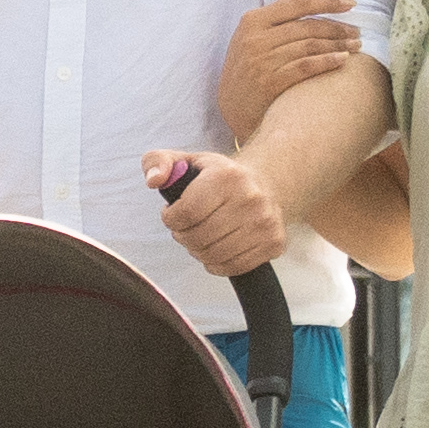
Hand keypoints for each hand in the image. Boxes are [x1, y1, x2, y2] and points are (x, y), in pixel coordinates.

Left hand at [146, 147, 290, 281]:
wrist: (265, 183)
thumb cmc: (220, 176)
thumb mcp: (186, 160)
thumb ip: (158, 161)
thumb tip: (154, 180)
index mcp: (227, 176)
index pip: (187, 212)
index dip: (171, 219)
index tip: (172, 215)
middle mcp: (251, 199)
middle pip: (199, 237)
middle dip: (183, 236)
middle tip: (184, 228)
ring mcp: (265, 223)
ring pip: (215, 255)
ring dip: (198, 251)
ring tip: (199, 237)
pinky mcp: (274, 243)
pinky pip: (233, 267)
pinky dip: (217, 263)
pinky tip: (215, 248)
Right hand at [222, 0, 368, 129]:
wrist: (232, 107)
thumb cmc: (249, 66)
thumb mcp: (257, 33)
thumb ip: (286, 8)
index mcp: (252, 21)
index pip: (296, 3)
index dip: (327, 2)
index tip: (351, 3)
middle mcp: (255, 38)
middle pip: (306, 26)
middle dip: (337, 27)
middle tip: (356, 32)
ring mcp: (261, 61)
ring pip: (309, 45)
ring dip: (338, 44)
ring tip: (356, 46)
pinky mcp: (269, 83)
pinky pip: (305, 66)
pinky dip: (327, 61)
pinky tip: (343, 60)